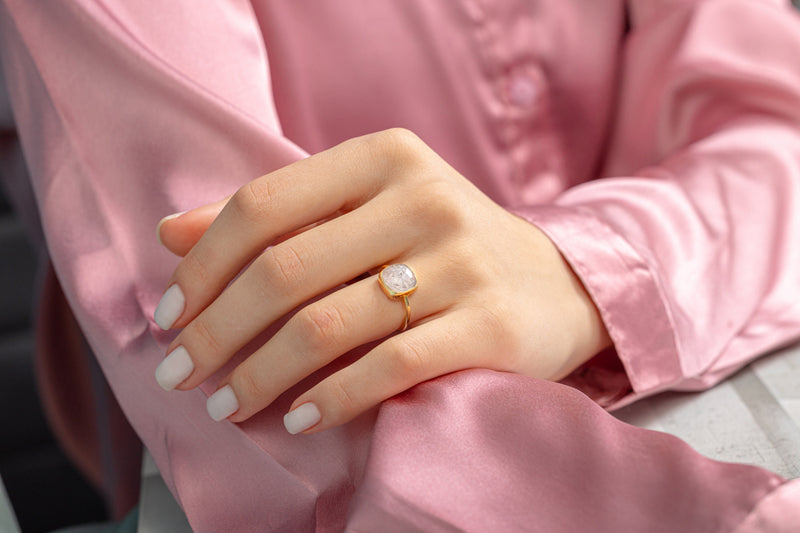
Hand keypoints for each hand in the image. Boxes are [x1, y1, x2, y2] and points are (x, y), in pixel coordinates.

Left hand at [154, 128, 609, 433]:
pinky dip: (330, 398)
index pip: (263, 205)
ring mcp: (461, 261)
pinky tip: (298, 418)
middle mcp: (423, 198)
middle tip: (181, 374)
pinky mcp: (488, 324)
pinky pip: (387, 367)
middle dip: (215, 331)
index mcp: (384, 157)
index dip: (202, 266)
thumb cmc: (443, 247)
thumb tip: (171, 234)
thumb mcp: (366, 210)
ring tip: (227, 404)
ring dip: (260, 374)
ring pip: (326, 326)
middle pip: (284, 271)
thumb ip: (277, 218)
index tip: (168, 316)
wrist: (558, 285)